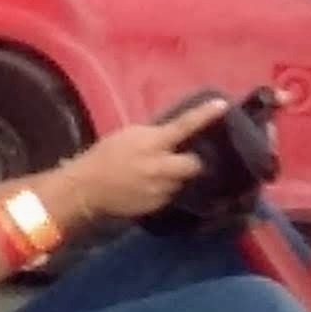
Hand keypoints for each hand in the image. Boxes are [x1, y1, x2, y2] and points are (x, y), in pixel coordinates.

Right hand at [51, 98, 227, 229]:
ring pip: (182, 181)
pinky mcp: (157, 205)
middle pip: (194, 165)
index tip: (222, 106)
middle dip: (192, 162)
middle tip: (183, 159)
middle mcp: (160, 167)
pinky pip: (170, 194)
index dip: (204, 116)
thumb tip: (175, 134)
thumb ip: (154, 135)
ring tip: (159, 173)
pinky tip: (150, 186)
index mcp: (152, 143)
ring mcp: (160, 189)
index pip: (183, 127)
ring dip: (176, 177)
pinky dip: (165, 189)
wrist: (87, 188)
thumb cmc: (105, 155)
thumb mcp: (129, 135)